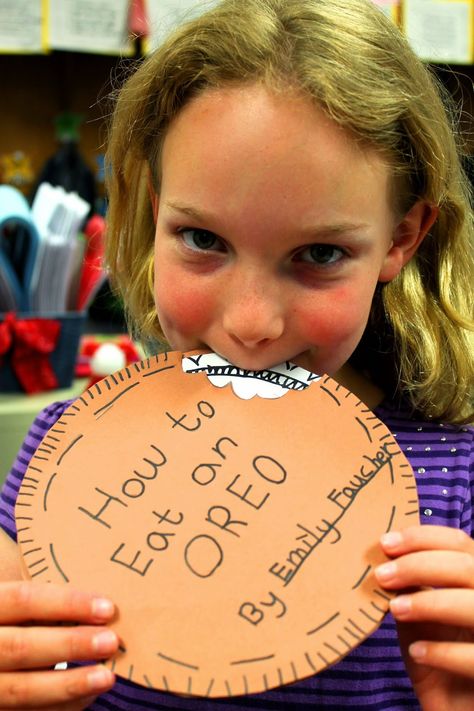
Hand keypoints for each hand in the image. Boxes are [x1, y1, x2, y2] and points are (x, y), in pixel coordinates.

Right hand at [0, 581, 117, 708]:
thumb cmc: (11, 620)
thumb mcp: (12, 601)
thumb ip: (38, 599)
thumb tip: (94, 602)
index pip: (23, 599)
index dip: (66, 603)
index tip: (106, 607)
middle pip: (21, 647)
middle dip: (69, 644)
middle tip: (110, 641)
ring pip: (21, 689)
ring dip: (69, 684)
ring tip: (106, 677)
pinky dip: (58, 706)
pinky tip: (87, 697)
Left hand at [375, 525, 473, 710]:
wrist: (455, 706)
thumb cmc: (436, 654)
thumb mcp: (419, 615)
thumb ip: (410, 587)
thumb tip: (383, 557)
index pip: (459, 542)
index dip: (421, 538)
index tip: (385, 543)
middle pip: (466, 566)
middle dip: (418, 565)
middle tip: (381, 575)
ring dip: (429, 603)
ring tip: (394, 609)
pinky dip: (443, 652)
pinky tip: (417, 652)